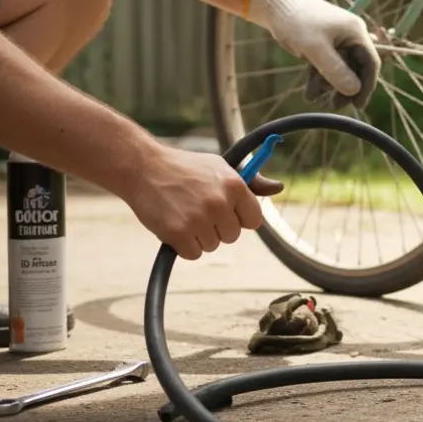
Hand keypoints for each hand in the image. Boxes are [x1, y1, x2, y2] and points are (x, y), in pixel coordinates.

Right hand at [125, 146, 284, 260]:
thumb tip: (279, 188)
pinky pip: (193, 254)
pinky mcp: (178, 233)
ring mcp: (198, 219)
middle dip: (218, 228)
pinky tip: (175, 226)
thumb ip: (251, 182)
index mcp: (234, 185)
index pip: (255, 220)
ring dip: (200, 236)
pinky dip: (184, 246)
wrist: (143, 168)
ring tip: (184, 214)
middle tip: (199, 210)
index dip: (240, 219)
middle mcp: (219, 203)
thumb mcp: (222, 167)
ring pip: (213, 246)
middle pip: (233, 236)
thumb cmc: (187, 169)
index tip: (227, 213)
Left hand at [245, 0, 380, 109]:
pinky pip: (327, 67)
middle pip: (356, 69)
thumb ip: (336, 70)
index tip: (358, 105)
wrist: (274, 5)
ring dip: (329, 86)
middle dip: (345, 88)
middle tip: (333, 105)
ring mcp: (337, 41)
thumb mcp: (316, 48)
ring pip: (340, 70)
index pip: (370, 63)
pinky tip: (310, 93)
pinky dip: (319, 79)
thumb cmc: (296, 22)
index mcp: (356, 33)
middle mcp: (350, 36)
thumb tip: (354, 90)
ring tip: (314, 99)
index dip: (367, 85)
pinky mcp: (323, 45)